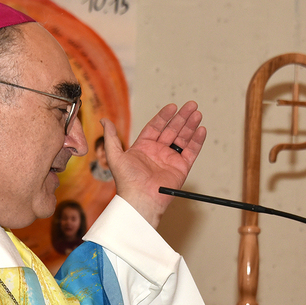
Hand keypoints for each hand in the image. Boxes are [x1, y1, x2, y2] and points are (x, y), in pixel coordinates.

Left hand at [102, 101, 206, 227]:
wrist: (141, 199)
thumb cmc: (127, 181)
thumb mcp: (115, 155)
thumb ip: (111, 137)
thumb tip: (104, 121)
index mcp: (144, 147)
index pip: (156, 127)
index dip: (164, 116)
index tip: (172, 107)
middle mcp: (158, 152)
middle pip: (172, 129)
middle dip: (182, 117)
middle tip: (190, 105)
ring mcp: (170, 159)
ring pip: (183, 138)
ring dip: (190, 125)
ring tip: (197, 113)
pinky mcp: (181, 168)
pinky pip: (191, 151)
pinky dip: (197, 141)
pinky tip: (201, 129)